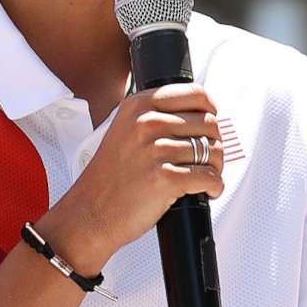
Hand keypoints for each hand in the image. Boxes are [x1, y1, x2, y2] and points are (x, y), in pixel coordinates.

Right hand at [45, 84, 224, 274]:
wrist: (90, 213)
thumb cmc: (111, 178)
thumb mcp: (125, 132)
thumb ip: (155, 118)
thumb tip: (199, 117)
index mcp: (138, 106)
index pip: (194, 93)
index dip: (210, 110)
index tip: (210, 124)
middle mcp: (146, 123)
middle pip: (208, 123)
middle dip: (215, 143)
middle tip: (209, 160)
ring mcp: (155, 150)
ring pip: (212, 151)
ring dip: (216, 168)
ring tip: (206, 179)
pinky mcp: (164, 178)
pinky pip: (208, 177)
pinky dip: (215, 186)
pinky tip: (208, 191)